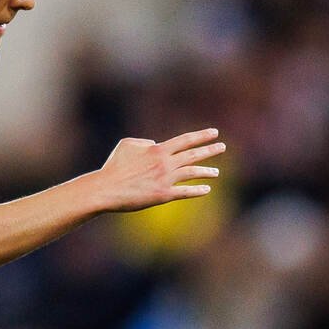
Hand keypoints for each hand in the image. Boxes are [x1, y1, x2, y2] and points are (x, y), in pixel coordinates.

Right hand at [95, 129, 225, 211]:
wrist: (107, 189)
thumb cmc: (114, 166)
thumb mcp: (127, 144)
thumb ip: (144, 141)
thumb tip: (156, 143)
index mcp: (158, 149)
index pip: (185, 140)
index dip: (201, 136)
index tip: (214, 133)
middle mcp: (165, 163)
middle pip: (193, 155)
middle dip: (209, 150)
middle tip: (222, 147)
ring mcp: (165, 179)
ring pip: (192, 173)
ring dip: (206, 172)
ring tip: (216, 172)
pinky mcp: (163, 196)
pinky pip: (185, 192)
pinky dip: (197, 190)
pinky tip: (206, 189)